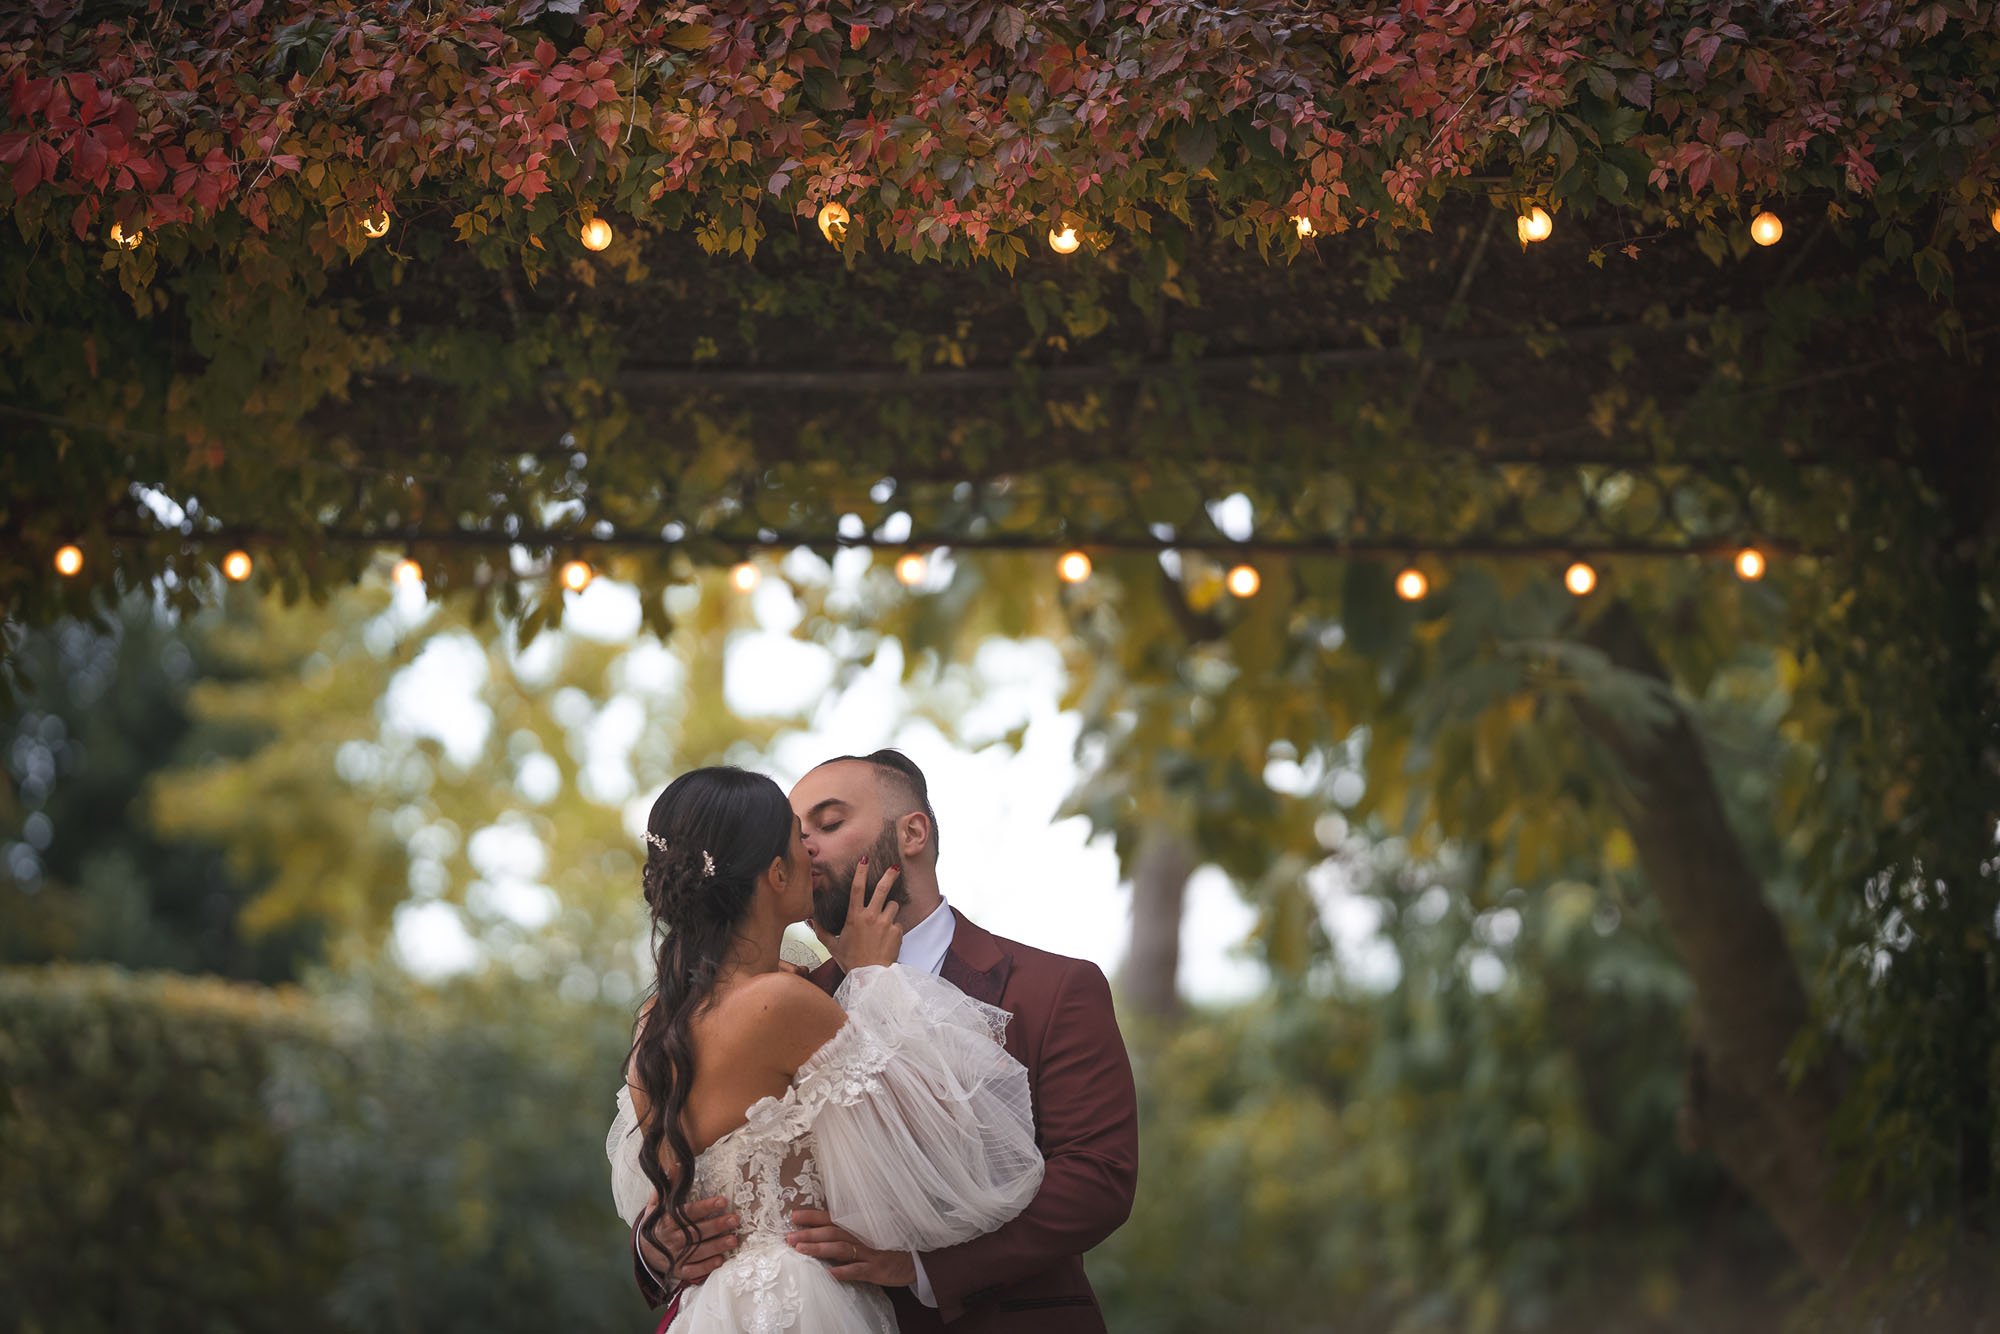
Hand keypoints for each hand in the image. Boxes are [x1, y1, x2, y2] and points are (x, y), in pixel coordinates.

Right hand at [638, 1191, 739, 1282]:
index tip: (722, 1201)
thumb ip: (669, 1185)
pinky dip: (705, 1267)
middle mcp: (670, 1239)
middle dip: (716, 1225)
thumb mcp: (658, 1203)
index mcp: (666, 1220)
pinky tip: (720, 1260)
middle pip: (695, 1232)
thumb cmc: (657, 1222)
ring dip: (716, 1246)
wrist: (642, 1250)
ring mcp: (674, 1256)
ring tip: (733, 1240)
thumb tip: (677, 1163)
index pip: (687, 1212)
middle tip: (735, 1219)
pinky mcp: (677, 1270)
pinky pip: (692, 1271)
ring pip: (697, 1251)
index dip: (705, 1207)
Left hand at [786, 1207, 916, 1286]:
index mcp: (858, 1225)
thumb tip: (823, 1227)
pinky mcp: (876, 1268)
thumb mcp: (871, 1231)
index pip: (832, 1218)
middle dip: (809, 1234)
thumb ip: (850, 1228)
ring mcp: (869, 1251)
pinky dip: (844, 1271)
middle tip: (788, 1237)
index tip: (793, 1216)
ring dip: (820, 1249)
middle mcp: (862, 1235)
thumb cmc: (889, 1243)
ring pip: (841, 1249)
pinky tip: (830, 1273)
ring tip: (801, 1251)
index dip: (813, 1216)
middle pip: (832, 1232)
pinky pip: (858, 1269)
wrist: (917, 1257)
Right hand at [811, 858, 902, 971]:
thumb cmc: (851, 961)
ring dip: (890, 909)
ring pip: (893, 905)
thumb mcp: (833, 946)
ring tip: (884, 922)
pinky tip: (888, 938)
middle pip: (882, 889)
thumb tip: (810, 920)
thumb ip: (821, 931)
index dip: (860, 872)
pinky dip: (894, 928)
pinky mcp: (897, 931)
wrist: (870, 976)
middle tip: (895, 867)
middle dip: (889, 876)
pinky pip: (898, 923)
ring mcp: (885, 923)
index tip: (864, 859)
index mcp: (854, 917)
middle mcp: (871, 916)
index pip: (856, 888)